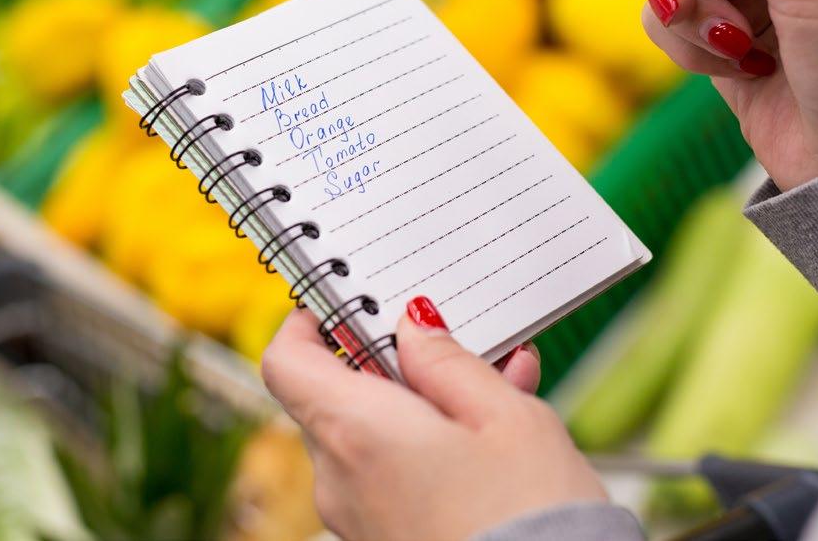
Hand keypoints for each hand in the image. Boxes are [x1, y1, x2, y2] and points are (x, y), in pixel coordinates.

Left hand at [261, 299, 604, 540]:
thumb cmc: (531, 522)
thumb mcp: (505, 417)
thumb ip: (448, 362)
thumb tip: (413, 328)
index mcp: (357, 432)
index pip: (286, 360)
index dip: (308, 320)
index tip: (345, 301)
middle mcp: (341, 478)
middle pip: (335, 392)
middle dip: (392, 362)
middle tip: (451, 342)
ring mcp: (358, 515)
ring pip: (371, 433)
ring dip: (420, 402)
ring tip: (495, 387)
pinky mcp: (384, 536)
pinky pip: (388, 472)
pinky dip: (426, 445)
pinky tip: (487, 437)